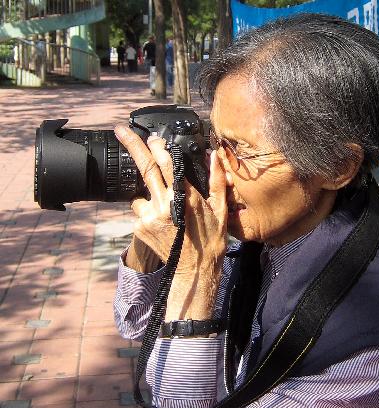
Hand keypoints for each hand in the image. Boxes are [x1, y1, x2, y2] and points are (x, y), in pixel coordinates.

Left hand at [114, 126, 227, 278]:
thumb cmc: (210, 240)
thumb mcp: (220, 209)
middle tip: (121, 130)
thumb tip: (214, 156)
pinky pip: (139, 211)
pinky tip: (162, 221)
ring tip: (164, 208)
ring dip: (148, 193)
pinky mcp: (140, 228)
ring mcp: (149, 217)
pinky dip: (148, 211)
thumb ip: (216, 181)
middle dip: (132, 146)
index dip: (157, 147)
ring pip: (141, 194)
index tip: (152, 137)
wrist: (195, 270)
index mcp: (184, 197)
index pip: (166, 164)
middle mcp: (164, 205)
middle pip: (145, 169)